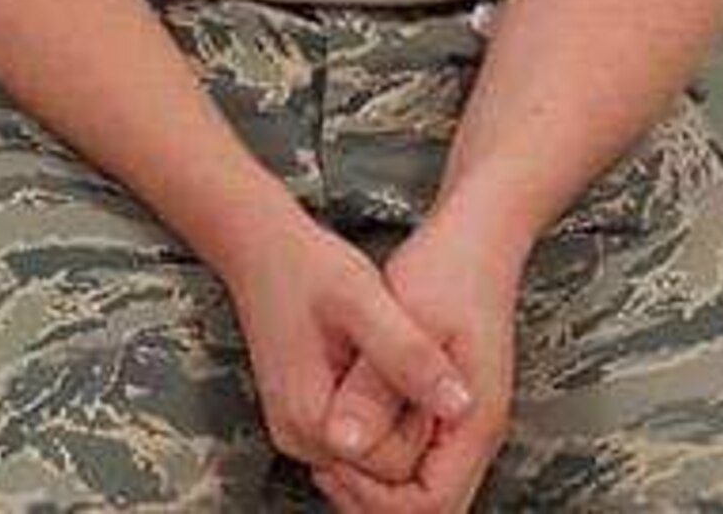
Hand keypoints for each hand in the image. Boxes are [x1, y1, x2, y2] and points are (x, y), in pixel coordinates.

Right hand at [218, 204, 475, 478]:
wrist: (261, 248)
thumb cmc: (306, 266)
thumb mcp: (365, 299)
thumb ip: (408, 355)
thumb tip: (461, 406)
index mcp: (310, 420)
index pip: (396, 469)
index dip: (421, 420)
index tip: (415, 364)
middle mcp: (299, 440)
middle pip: (385, 473)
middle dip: (409, 425)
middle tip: (404, 358)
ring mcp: (299, 434)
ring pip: (376, 460)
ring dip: (396, 421)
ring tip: (389, 360)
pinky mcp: (304, 422)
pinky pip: (361, 444)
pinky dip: (381, 417)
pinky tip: (378, 372)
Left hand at [311, 211, 520, 513]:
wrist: (474, 237)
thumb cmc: (448, 267)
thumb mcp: (405, 316)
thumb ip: (378, 381)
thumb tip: (345, 441)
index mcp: (473, 419)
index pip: (432, 505)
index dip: (377, 494)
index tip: (333, 457)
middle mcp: (472, 430)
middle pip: (426, 505)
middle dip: (371, 492)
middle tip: (322, 458)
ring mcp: (458, 419)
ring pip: (417, 483)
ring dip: (372, 473)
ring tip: (327, 442)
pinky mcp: (441, 404)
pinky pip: (412, 453)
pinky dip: (378, 449)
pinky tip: (347, 421)